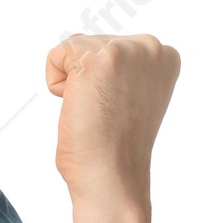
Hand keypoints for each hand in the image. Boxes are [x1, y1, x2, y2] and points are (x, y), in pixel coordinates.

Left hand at [45, 32, 179, 206]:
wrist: (112, 178)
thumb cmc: (115, 148)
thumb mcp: (131, 95)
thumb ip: (124, 67)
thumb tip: (89, 46)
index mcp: (165, 56)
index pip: (112, 47)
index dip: (103, 83)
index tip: (119, 110)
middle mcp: (151, 47)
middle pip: (91, 43)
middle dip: (87, 80)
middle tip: (105, 114)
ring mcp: (127, 51)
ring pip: (74, 48)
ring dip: (73, 83)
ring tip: (95, 111)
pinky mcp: (98, 59)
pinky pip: (56, 56)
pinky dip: (56, 85)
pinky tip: (80, 107)